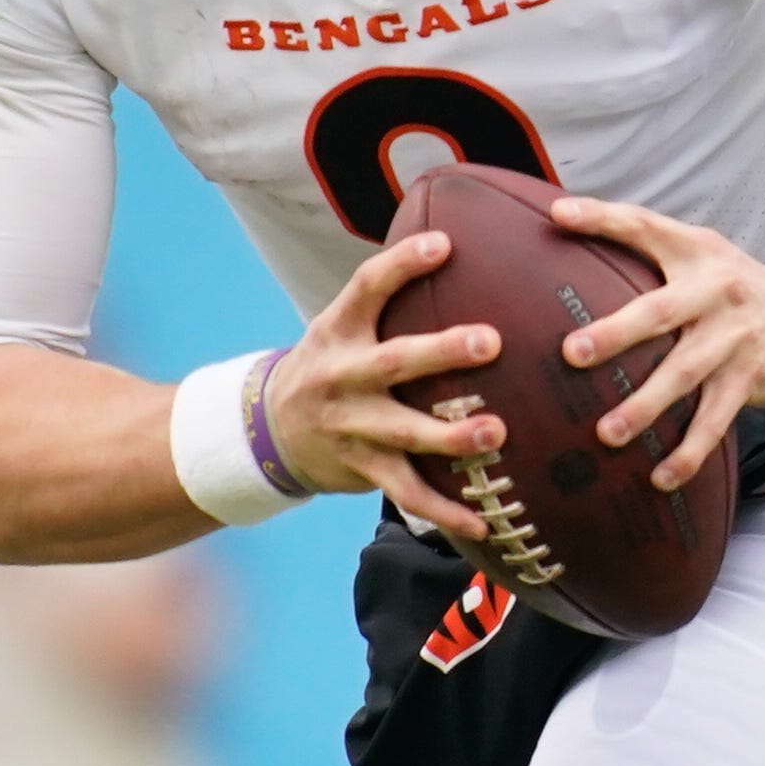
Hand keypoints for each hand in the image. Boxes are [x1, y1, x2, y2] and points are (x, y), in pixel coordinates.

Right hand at [263, 230, 506, 539]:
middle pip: (394, 361)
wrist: (268, 430)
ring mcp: (350, 425)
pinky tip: (483, 521)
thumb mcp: (342, 327)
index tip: (444, 244)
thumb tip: (457, 245)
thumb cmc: (330, 366)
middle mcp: (341, 375)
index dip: (402, 263)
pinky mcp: (361, 468)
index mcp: (338, 330)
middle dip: (442, 352)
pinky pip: (407, 493)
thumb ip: (388, 300)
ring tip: (497, 432)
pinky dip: (445, 510)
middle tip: (491, 340)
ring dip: (451, 436)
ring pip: (404, 432)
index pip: (366, 287)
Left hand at [549, 197, 764, 492]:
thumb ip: (640, 241)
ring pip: (685, 375)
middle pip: (660, 312)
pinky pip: (715, 421)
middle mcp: (716, 292)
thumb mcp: (697, 252)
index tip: (559, 215)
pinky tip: (661, 477)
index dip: (602, 217)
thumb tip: (558, 218)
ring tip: (606, 433)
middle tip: (573, 353)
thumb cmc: (730, 284)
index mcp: (696, 253)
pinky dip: (689, 452)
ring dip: (645, 407)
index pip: (645, 227)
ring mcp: (735, 339)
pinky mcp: (749, 380)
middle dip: (616, 333)